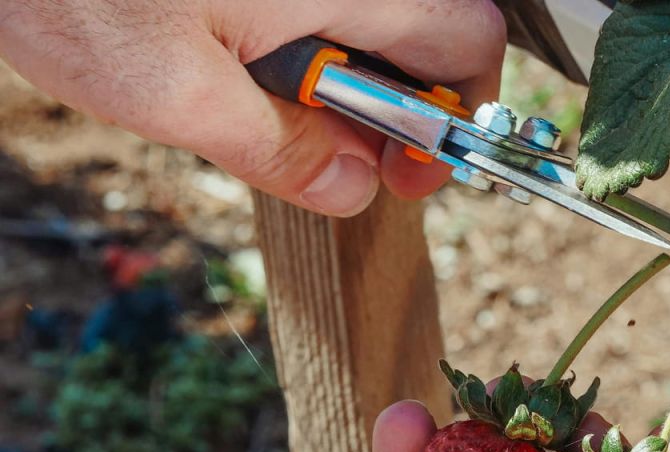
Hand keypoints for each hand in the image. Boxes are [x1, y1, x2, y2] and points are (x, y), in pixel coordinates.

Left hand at [0, 0, 505, 214]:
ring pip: (369, 14)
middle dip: (397, 104)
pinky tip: (242, 60)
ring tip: (269, 105)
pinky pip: (318, 3)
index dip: (456, 119)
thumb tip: (354, 188)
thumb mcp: (174, 94)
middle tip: (340, 153)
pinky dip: (303, 38)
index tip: (409, 171)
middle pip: (427, 27)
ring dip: (343, 74)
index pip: (469, 43)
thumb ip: (281, 149)